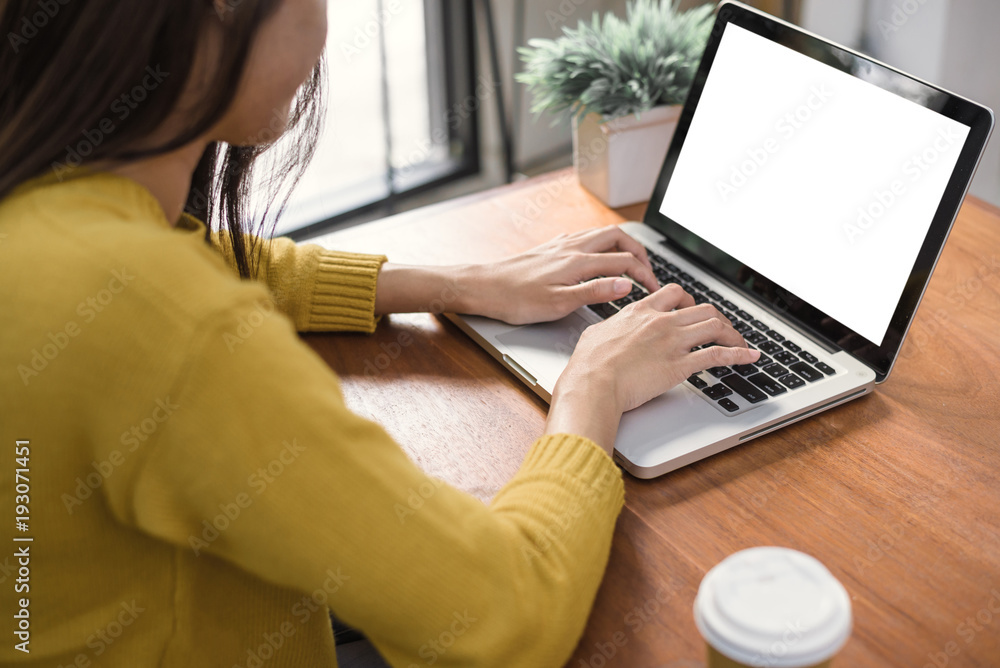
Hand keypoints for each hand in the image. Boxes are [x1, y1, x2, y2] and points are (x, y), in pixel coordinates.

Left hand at [465, 226, 659, 324]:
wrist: (484, 286)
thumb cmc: (516, 299)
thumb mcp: (559, 304)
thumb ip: (595, 292)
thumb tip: (626, 285)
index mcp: (578, 262)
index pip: (624, 261)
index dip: (644, 273)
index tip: (653, 287)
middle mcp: (572, 247)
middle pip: (617, 237)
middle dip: (639, 250)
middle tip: (648, 269)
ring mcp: (561, 244)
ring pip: (601, 233)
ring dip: (621, 244)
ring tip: (630, 260)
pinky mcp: (551, 247)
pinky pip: (584, 236)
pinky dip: (601, 242)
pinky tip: (597, 254)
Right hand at [544, 284, 759, 452]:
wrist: (593, 383)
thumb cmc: (589, 364)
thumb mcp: (595, 334)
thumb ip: (610, 327)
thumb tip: (609, 328)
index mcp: (640, 312)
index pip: (674, 293)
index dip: (689, 300)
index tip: (694, 309)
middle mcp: (661, 321)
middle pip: (702, 308)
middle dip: (717, 317)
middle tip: (722, 328)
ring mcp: (673, 342)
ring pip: (714, 326)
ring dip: (732, 333)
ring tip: (740, 343)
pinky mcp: (680, 365)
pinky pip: (718, 355)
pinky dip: (739, 354)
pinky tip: (749, 357)